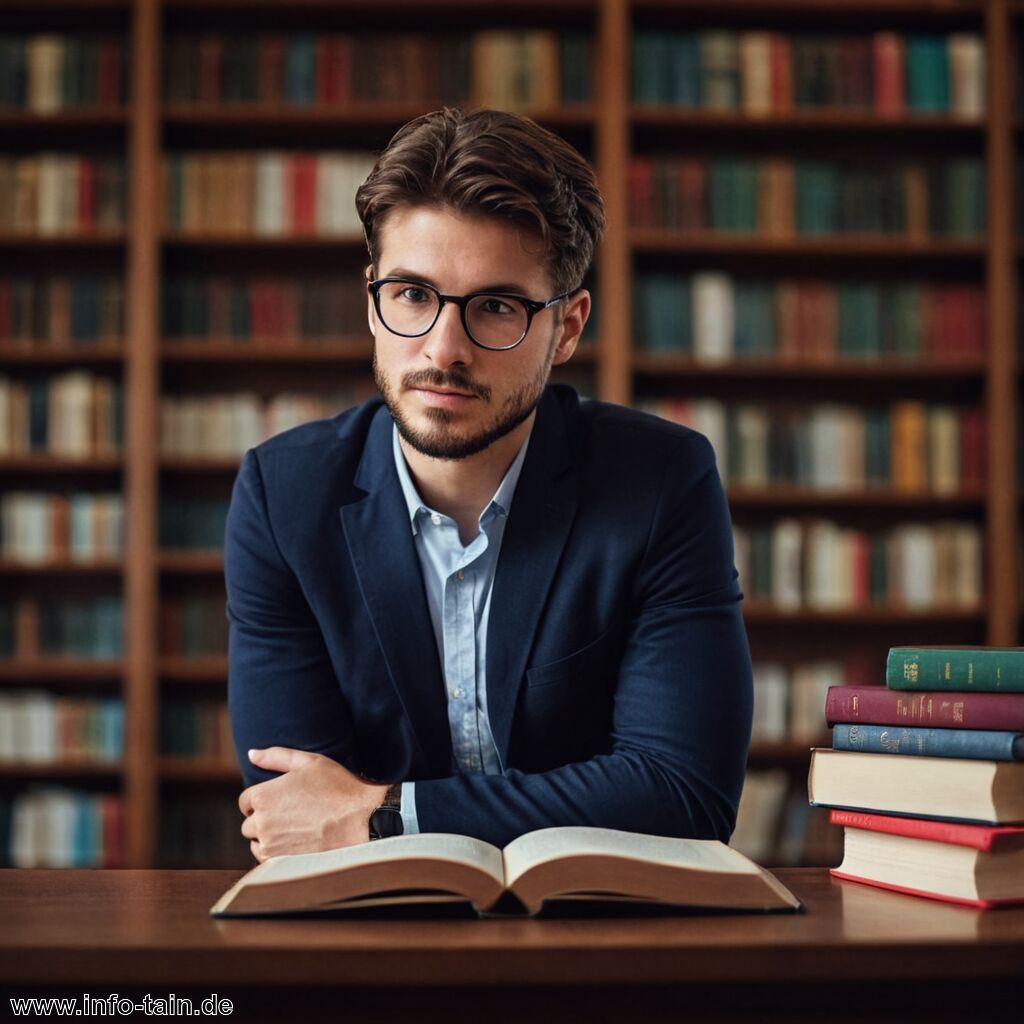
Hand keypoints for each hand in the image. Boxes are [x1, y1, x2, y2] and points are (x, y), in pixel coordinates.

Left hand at [238, 746, 389, 862]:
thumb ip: (276, 756)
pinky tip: (297, 843)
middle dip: (264, 819)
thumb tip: (251, 754)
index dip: (262, 799)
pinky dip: (277, 853)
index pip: (245, 801)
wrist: (363, 818)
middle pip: (249, 823)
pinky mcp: (282, 863)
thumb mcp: (309, 762)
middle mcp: (262, 822)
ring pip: (256, 843)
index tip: (279, 800)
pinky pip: (267, 860)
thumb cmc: (338, 786)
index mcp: (264, 795)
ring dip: (268, 837)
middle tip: (290, 815)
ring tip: (295, 829)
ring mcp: (271, 845)